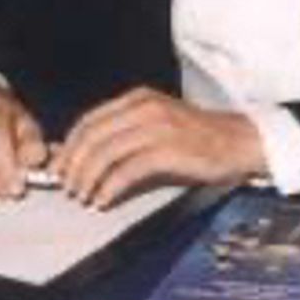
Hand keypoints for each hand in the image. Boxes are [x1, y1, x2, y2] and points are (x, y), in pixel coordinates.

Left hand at [52, 87, 266, 207]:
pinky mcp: (168, 150)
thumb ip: (125, 135)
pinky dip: (109, 187)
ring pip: (105, 153)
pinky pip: (127, 170)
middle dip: (72, 165)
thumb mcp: (158, 126)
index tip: (59, 168)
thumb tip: (85, 156)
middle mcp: (144, 108)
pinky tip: (103, 200)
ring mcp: (157, 127)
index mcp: (138, 100)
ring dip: (87, 179)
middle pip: (91, 136)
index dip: (68, 147)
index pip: (89, 121)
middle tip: (66, 187)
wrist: (240, 141)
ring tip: (82, 197)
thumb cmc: (199, 138)